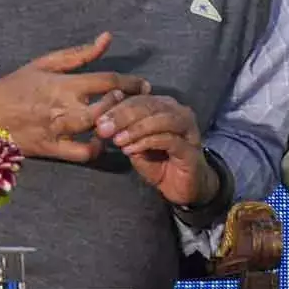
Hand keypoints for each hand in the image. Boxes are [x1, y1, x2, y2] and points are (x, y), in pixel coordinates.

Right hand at [0, 33, 149, 161]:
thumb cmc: (18, 84)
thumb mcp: (46, 63)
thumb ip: (80, 54)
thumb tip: (107, 38)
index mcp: (64, 83)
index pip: (107, 80)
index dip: (131, 82)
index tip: (144, 85)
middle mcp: (63, 106)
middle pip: (107, 106)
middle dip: (127, 105)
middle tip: (138, 105)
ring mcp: (58, 129)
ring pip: (96, 129)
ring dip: (114, 125)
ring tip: (122, 122)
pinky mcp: (51, 149)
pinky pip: (81, 154)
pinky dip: (95, 149)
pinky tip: (100, 141)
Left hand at [94, 95, 216, 206]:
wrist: (184, 189)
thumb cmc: (159, 164)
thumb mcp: (135, 146)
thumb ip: (124, 132)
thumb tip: (104, 121)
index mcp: (164, 107)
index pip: (139, 99)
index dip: (117, 107)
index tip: (97, 121)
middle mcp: (178, 112)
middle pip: (149, 105)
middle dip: (123, 116)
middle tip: (103, 129)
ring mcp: (187, 129)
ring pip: (161, 119)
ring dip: (136, 128)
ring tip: (117, 140)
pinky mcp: (191, 149)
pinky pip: (168, 139)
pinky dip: (147, 142)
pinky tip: (131, 149)